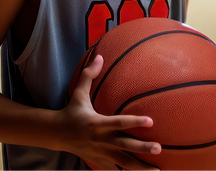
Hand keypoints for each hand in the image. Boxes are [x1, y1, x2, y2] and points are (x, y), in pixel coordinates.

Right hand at [55, 55, 161, 170]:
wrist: (56, 134)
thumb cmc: (72, 111)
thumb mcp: (78, 93)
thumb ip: (88, 75)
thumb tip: (98, 56)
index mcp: (97, 123)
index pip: (118, 122)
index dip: (134, 122)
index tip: (151, 121)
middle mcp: (100, 140)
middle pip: (124, 146)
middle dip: (141, 148)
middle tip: (159, 148)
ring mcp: (100, 153)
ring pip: (122, 163)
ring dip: (139, 168)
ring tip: (157, 170)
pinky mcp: (98, 161)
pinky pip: (114, 170)